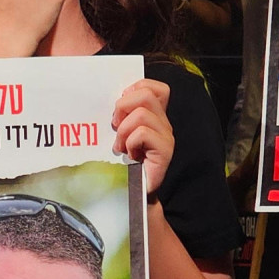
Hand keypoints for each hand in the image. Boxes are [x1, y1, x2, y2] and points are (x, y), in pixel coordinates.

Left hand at [112, 79, 173, 196]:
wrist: (137, 191)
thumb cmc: (126, 162)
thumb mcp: (120, 133)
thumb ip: (121, 116)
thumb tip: (111, 103)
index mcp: (155, 115)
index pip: (155, 88)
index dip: (137, 88)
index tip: (121, 107)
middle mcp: (164, 123)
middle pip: (146, 94)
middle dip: (124, 107)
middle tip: (116, 125)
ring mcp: (166, 136)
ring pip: (142, 114)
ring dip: (124, 130)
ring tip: (122, 145)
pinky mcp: (165, 150)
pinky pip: (142, 133)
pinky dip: (130, 143)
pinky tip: (130, 155)